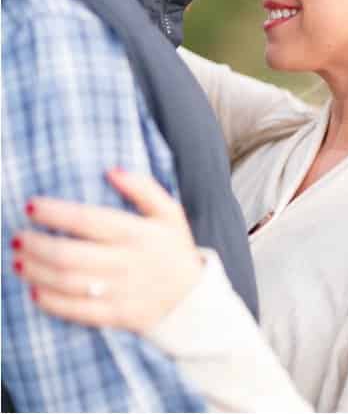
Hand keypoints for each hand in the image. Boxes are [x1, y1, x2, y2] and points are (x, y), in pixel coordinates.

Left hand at [12, 168, 204, 333]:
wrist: (192, 299)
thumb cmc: (174, 249)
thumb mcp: (169, 212)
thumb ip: (144, 188)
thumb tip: (111, 170)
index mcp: (138, 233)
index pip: (88, 220)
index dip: (55, 213)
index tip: (30, 206)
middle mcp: (126, 262)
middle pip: (69, 254)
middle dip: (36, 245)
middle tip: (17, 237)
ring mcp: (119, 291)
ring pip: (66, 282)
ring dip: (36, 270)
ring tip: (18, 259)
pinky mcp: (113, 315)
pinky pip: (74, 310)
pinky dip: (49, 301)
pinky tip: (34, 289)